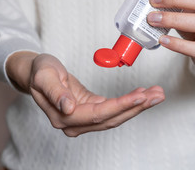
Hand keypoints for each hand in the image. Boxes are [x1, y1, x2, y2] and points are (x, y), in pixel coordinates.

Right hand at [6, 52, 164, 136]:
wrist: (36, 72)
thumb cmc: (40, 71)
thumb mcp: (44, 76)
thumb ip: (55, 92)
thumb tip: (67, 108)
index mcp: (63, 116)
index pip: (98, 114)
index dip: (120, 106)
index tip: (140, 97)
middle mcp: (74, 123)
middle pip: (111, 118)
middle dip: (136, 107)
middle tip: (157, 95)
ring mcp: (82, 120)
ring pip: (115, 116)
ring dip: (137, 106)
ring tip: (156, 94)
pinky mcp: (89, 111)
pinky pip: (112, 110)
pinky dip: (128, 102)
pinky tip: (141, 94)